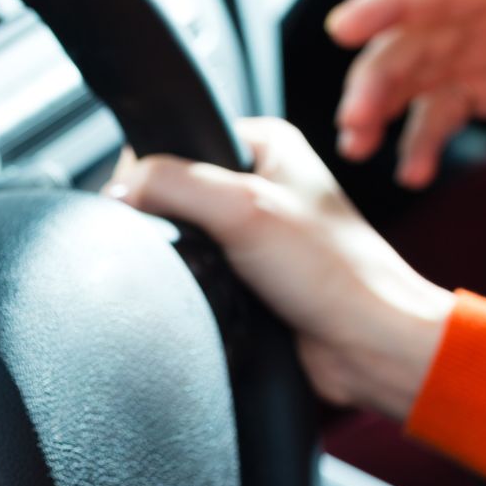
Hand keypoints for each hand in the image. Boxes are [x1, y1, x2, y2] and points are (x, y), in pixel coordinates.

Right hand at [106, 118, 454, 419]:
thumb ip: (172, 185)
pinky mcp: (250, 277)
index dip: (148, 170)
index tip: (139, 201)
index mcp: (265, 143)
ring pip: (185, 236)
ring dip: (185, 257)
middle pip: (175, 189)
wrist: (368, 344)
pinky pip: (201, 273)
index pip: (176, 140)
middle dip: (167, 219)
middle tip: (190, 243)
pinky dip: (198, 285)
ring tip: (209, 271)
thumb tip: (117, 189)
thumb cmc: (336, 273)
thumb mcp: (244, 209)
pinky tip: (214, 294)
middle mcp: (261, 182)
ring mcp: (255, 231)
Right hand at [329, 0, 485, 187]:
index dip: (385, 7)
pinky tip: (412, 174)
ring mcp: (472, 53)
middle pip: (406, 44)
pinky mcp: (481, 90)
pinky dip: (420, 145)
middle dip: (373, 80)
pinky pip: (439, 118)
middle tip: (353, 122)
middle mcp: (472, 14)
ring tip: (357, 147)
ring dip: (377, 112)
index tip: (343, 30)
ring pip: (408, 82)